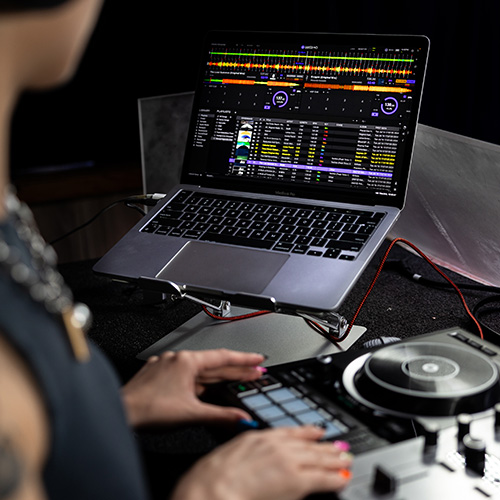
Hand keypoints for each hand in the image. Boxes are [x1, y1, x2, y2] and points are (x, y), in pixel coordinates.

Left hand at [121, 348, 265, 427]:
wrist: (122, 413)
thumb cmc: (149, 409)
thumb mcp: (192, 414)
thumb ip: (220, 415)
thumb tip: (240, 418)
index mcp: (187, 362)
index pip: (223, 357)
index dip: (244, 359)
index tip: (257, 359)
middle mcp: (177, 359)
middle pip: (213, 364)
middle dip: (235, 369)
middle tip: (254, 372)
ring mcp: (167, 366)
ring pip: (199, 370)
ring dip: (217, 375)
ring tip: (235, 380)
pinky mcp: (159, 375)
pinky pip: (185, 375)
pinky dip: (199, 381)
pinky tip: (204, 388)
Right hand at [170, 426, 352, 499]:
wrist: (213, 488)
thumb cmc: (215, 475)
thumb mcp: (235, 450)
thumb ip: (253, 449)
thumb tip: (262, 458)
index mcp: (262, 436)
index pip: (293, 431)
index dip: (309, 433)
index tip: (318, 433)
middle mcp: (279, 446)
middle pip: (310, 444)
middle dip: (327, 447)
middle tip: (340, 447)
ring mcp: (289, 462)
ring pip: (319, 458)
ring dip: (334, 460)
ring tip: (345, 460)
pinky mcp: (297, 481)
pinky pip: (322, 478)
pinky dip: (334, 478)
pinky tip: (341, 478)